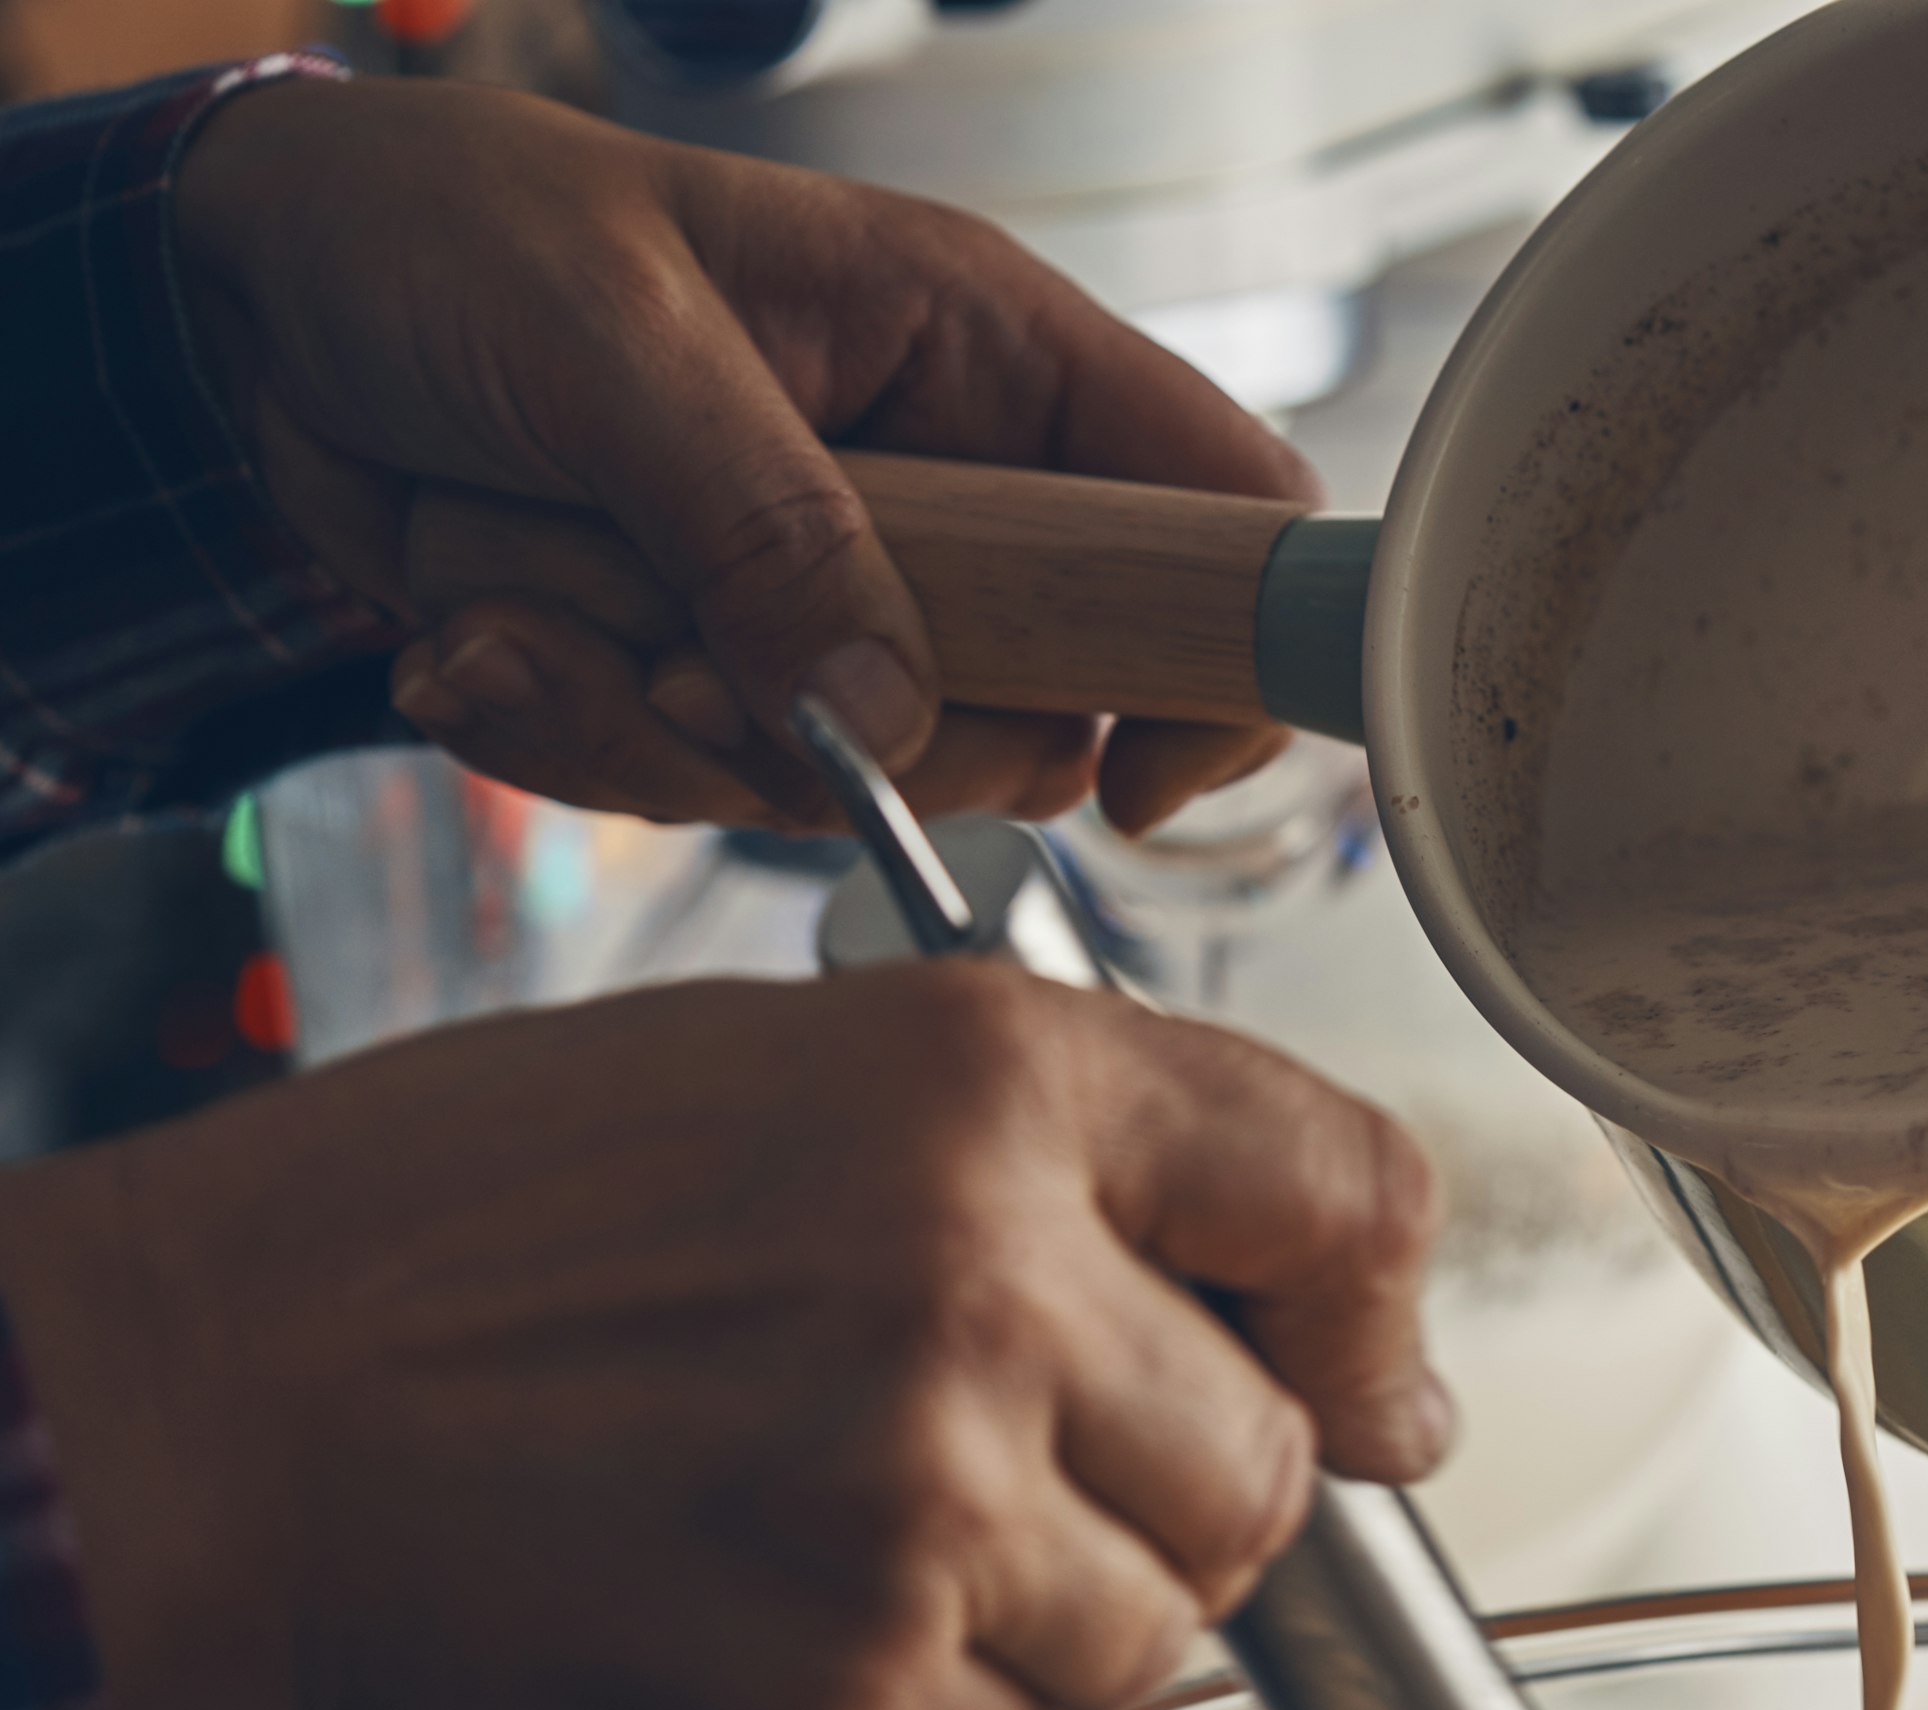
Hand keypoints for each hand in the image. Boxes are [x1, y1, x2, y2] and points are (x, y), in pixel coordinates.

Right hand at [0, 970, 1448, 1709]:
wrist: (215, 1389)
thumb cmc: (486, 1221)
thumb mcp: (799, 1077)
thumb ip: (1089, 1179)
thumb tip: (1373, 1385)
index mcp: (989, 1077)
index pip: (1349, 1188)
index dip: (1375, 1310)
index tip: (1363, 1382)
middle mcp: (986, 1271)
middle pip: (1276, 1466)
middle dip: (1181, 1497)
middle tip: (1008, 1470)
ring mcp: (920, 1490)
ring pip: (1159, 1628)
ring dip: (1050, 1615)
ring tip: (846, 1528)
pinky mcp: (840, 1678)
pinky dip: (919, 1703)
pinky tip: (770, 1604)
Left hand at [171, 77, 1310, 833]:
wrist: (242, 309)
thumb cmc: (441, 235)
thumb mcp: (610, 341)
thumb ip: (764, 524)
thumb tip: (884, 710)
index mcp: (980, 355)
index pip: (1216, 508)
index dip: (1223, 659)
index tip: (1135, 780)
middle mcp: (942, 491)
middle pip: (1044, 709)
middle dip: (856, 732)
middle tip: (695, 664)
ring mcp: (831, 598)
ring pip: (865, 776)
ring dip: (665, 732)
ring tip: (525, 612)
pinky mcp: (718, 677)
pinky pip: (709, 793)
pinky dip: (573, 738)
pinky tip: (480, 634)